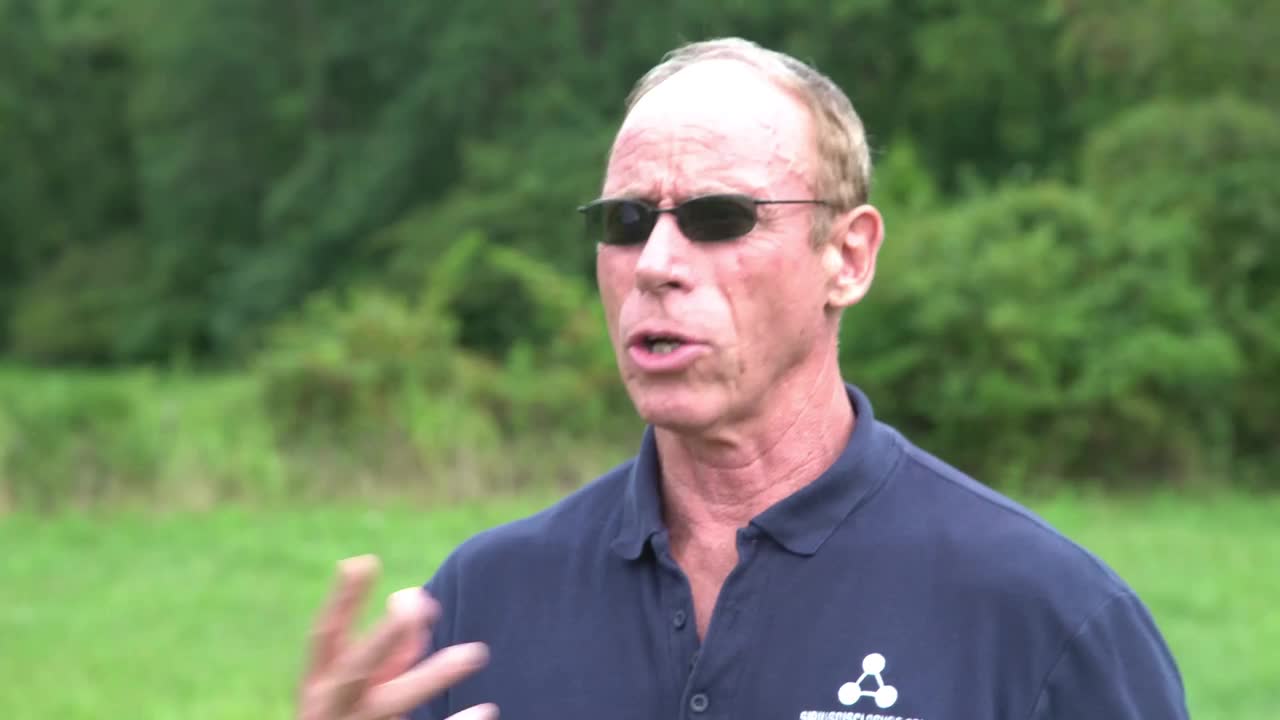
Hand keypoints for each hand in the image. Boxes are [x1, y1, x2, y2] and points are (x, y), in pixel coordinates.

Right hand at [298, 555, 495, 719]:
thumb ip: (388, 649)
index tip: (363, 562)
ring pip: (391, 703)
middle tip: (414, 608)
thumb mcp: (357, 686)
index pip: (326, 634)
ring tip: (476, 653)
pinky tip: (486, 709)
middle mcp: (331, 707)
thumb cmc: (352, 717)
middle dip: (382, 639)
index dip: (342, 600)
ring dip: (431, 677)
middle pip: (355, 670)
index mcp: (319, 683)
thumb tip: (414, 599)